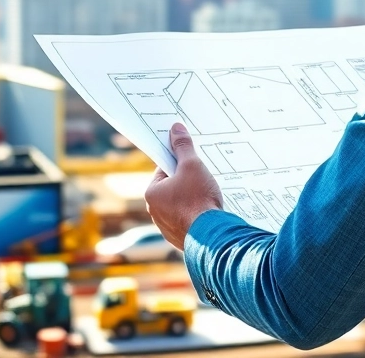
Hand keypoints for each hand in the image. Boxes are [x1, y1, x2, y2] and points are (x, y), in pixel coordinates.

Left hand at [144, 123, 224, 249]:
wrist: (211, 234)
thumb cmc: (199, 198)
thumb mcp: (192, 165)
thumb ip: (183, 146)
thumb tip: (175, 128)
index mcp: (152, 193)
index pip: (164, 170)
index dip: (180, 164)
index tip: (193, 164)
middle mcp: (155, 211)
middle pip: (172, 187)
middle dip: (188, 182)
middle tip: (203, 181)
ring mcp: (166, 226)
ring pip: (180, 205)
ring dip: (192, 199)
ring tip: (206, 198)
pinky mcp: (179, 237)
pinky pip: (186, 220)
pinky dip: (195, 215)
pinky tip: (207, 213)